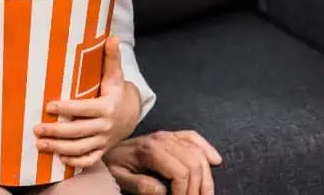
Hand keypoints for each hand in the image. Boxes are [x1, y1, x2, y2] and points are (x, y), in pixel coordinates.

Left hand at [34, 35, 139, 169]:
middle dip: (56, 132)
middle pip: (78, 132)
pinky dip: (74, 162)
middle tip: (37, 128)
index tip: (49, 106)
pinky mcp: (102, 150)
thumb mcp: (115, 75)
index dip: (66, 109)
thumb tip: (112, 36)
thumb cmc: (116, 91)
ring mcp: (103, 141)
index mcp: (107, 107)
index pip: (84, 109)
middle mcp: (105, 127)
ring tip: (40, 144)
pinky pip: (88, 160)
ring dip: (59, 149)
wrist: (130, 114)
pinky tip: (58, 158)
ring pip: (80, 149)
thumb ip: (111, 57)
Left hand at [104, 130, 222, 194]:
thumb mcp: (120, 179)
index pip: (180, 172)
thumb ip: (140, 185)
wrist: (108, 150)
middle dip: (197, 187)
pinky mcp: (172, 135)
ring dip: (206, 175)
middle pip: (193, 163)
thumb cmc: (114, 165)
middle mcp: (162, 139)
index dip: (184, 193)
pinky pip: (193, 137)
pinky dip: (206, 148)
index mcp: (150, 150)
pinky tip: (215, 161)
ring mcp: (168, 135)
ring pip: (197, 153)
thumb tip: (163, 192)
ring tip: (205, 194)